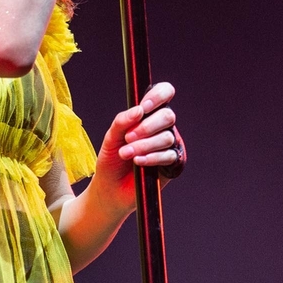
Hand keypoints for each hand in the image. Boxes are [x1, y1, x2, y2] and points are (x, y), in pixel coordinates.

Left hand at [86, 81, 182, 214]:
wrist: (110, 189)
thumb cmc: (111, 160)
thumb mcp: (111, 137)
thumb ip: (122, 121)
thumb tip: (139, 109)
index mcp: (148, 114)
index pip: (164, 94)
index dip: (158, 96)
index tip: (144, 107)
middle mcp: (161, 127)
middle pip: (168, 116)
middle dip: (147, 126)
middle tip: (128, 137)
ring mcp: (168, 145)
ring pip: (167, 137)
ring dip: (144, 145)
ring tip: (126, 154)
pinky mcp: (172, 164)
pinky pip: (169, 155)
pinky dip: (152, 157)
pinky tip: (139, 162)